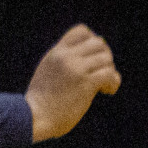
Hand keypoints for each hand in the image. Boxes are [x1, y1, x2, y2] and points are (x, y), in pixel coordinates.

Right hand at [25, 24, 120, 141]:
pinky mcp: (86, 83)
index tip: (92, 58)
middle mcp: (66, 57)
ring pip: (106, 58)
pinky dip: (113, 82)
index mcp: (56, 52)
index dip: (93, 41)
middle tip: (101, 72)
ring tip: (103, 85)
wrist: (34, 116)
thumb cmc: (43, 99)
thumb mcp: (49, 71)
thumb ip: (64, 61)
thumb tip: (89, 58)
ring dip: (110, 71)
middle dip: (105, 57)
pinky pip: (110, 73)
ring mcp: (76, 69)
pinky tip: (106, 91)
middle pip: (99, 42)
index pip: (82, 30)